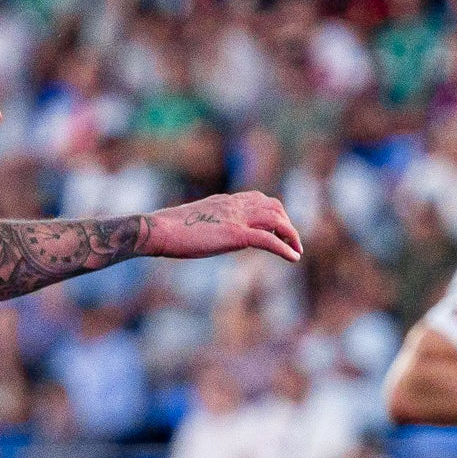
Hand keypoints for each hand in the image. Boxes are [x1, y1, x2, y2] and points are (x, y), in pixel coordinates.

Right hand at [133, 192, 303, 263]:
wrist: (159, 230)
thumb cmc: (167, 231)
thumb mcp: (192, 223)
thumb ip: (207, 224)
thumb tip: (207, 234)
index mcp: (224, 201)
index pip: (257, 199)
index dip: (272, 211)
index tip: (277, 227)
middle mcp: (234, 204)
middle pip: (273, 206)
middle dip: (286, 222)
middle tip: (291, 240)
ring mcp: (236, 218)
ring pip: (276, 219)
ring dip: (291, 234)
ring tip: (297, 250)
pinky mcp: (236, 234)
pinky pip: (269, 239)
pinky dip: (285, 248)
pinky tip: (294, 258)